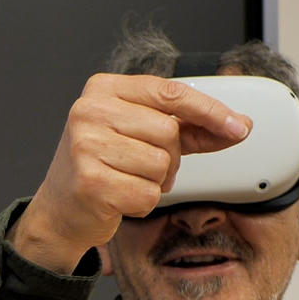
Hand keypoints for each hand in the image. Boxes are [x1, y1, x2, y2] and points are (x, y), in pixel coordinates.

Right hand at [7, 73, 251, 271]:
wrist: (60, 210)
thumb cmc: (102, 167)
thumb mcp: (142, 136)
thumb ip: (190, 128)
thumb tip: (238, 126)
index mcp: (103, 89)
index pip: (171, 93)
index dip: (210, 110)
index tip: (238, 126)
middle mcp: (90, 111)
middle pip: (168, 131)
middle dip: (169, 158)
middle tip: (143, 168)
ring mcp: (86, 146)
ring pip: (160, 165)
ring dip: (155, 183)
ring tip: (127, 182)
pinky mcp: (90, 181)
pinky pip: (147, 194)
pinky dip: (141, 203)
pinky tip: (119, 198)